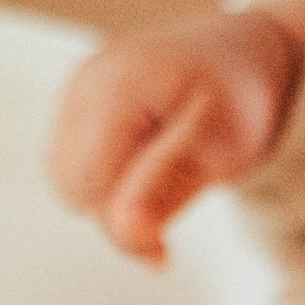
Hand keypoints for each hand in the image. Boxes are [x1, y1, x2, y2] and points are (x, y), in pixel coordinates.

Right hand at [50, 2, 304, 262]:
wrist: (239, 55)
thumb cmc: (236, 102)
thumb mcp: (219, 150)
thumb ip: (166, 188)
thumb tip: (127, 230)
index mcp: (121, 84)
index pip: (92, 184)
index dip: (124, 225)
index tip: (164, 248)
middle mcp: (87, 79)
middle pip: (71, 186)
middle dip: (115, 212)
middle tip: (168, 206)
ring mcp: (75, 87)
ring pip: (64, 180)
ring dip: (108, 197)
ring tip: (158, 178)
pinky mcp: (73, 100)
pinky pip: (68, 164)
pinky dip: (103, 178)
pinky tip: (141, 162)